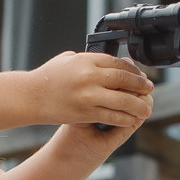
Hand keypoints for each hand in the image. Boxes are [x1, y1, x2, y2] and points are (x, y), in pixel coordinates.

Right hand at [30, 51, 151, 131]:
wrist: (30, 97)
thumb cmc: (46, 78)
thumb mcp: (67, 60)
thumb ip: (86, 59)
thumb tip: (105, 62)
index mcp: (86, 60)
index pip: (118, 63)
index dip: (134, 71)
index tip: (141, 76)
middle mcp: (89, 76)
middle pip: (124, 79)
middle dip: (140, 86)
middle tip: (149, 90)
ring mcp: (88, 95)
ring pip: (123, 100)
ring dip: (138, 105)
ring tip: (146, 109)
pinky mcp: (86, 112)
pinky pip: (112, 116)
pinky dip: (125, 118)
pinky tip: (131, 119)